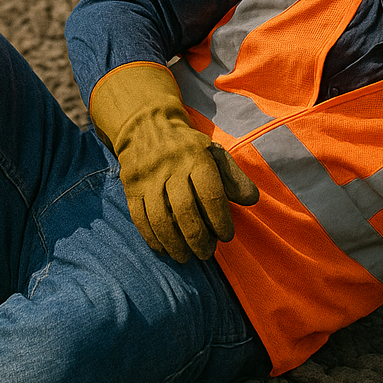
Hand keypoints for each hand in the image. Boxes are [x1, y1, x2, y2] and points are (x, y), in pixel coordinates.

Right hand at [89, 64, 259, 262]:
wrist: (145, 125)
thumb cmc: (187, 147)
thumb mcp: (213, 153)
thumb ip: (233, 177)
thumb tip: (252, 200)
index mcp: (195, 156)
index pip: (210, 194)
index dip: (220, 219)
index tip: (226, 236)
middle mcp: (170, 166)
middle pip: (184, 210)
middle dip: (198, 238)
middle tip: (206, 253)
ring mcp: (147, 177)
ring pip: (160, 219)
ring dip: (174, 244)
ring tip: (186, 257)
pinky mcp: (130, 187)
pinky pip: (140, 219)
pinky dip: (153, 239)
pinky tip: (164, 249)